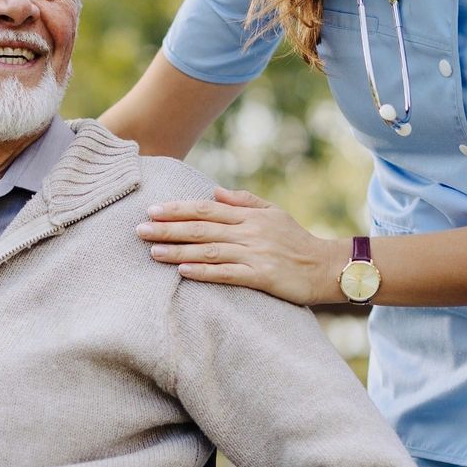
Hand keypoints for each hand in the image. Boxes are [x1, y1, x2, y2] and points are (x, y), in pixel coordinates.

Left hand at [136, 187, 348, 305]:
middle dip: (168, 229)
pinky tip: (183, 270)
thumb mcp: (273, 213)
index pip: (206, 209)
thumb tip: (214, 191)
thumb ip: (244, 201)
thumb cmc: (297, 241)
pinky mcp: (262, 275)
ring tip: (152, 252)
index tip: (152, 210)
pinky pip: (227, 273)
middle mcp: (250, 232)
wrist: (327, 267)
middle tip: (139, 230)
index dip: (177, 209)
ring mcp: (255, 253)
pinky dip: (203, 271)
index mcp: (250, 215)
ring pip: (209, 250)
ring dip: (178, 250)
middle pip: (201, 228)